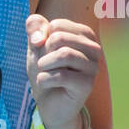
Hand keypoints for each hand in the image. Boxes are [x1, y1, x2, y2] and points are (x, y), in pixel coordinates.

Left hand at [26, 14, 100, 128]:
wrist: (49, 103)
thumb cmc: (46, 71)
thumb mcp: (36, 46)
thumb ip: (34, 28)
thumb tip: (38, 36)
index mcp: (84, 35)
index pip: (56, 25)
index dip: (42, 39)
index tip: (45, 52)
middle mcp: (93, 49)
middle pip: (59, 38)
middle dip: (43, 52)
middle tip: (44, 65)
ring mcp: (93, 67)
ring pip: (63, 55)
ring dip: (43, 65)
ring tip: (44, 73)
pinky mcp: (87, 85)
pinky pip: (61, 76)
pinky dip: (44, 79)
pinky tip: (45, 84)